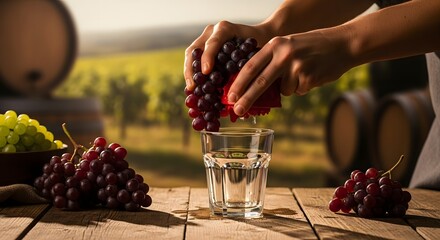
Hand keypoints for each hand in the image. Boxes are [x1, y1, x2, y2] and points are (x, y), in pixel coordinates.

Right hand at [183, 21, 270, 90]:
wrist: (262, 35)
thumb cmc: (261, 45)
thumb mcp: (256, 51)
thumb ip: (246, 64)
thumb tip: (239, 88)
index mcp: (225, 29)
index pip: (212, 43)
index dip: (208, 57)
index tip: (206, 71)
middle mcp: (212, 31)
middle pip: (195, 49)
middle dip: (192, 68)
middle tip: (193, 86)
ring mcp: (206, 37)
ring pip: (191, 53)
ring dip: (189, 71)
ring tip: (191, 87)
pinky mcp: (204, 45)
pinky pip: (194, 57)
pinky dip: (192, 71)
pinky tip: (194, 85)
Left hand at [228, 27, 354, 115]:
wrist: (343, 44)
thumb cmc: (312, 47)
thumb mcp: (288, 46)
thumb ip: (272, 62)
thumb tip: (254, 88)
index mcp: (275, 45)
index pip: (251, 66)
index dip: (239, 83)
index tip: (230, 96)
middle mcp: (284, 54)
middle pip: (260, 82)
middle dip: (247, 98)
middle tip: (237, 110)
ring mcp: (297, 66)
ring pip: (283, 90)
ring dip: (290, 87)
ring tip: (303, 72)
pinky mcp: (309, 78)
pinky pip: (298, 91)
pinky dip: (302, 87)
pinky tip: (311, 75)